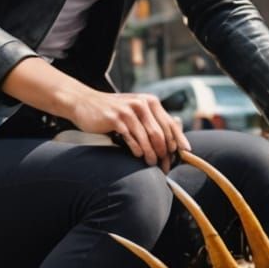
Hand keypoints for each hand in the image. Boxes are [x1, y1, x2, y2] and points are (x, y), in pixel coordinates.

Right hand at [69, 89, 191, 170]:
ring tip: (152, 164)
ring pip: (148, 137)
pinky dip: (137, 149)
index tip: (184, 153)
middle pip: (160, 133)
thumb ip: (150, 121)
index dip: (178, 139)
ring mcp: (128, 110)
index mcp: (150, 101)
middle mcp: (141, 104)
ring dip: (151, 154)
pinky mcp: (116, 118)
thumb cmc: (111, 111)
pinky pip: (132, 138)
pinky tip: (138, 156)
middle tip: (165, 165)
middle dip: (165, 152)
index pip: (170, 123)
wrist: (83, 102)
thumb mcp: (133, 110)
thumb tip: (171, 141)